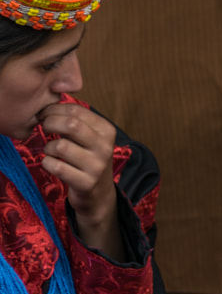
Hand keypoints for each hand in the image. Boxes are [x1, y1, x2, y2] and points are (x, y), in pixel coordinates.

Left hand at [39, 103, 122, 259]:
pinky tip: (51, 164)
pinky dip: (47, 164)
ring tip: (51, 151)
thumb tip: (51, 100)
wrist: (98, 194)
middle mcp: (105, 146)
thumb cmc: (88, 159)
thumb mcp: (90, 137)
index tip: (45, 114)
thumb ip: (77, 120)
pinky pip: (55, 166)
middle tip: (43, 127)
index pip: (76, 110)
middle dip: (49, 123)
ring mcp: (97, 165)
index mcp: (107, 130)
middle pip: (70, 124)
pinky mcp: (86, 182)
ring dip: (48, 148)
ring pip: (60, 146)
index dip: (54, 109)